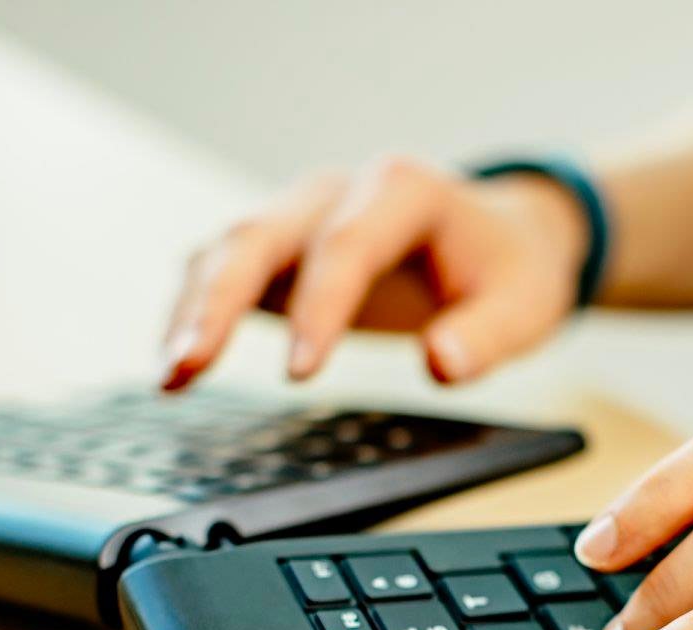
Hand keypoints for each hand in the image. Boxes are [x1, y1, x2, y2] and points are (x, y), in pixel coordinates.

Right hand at [159, 155, 586, 390]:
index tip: (300, 374)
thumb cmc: (507, 270)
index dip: (318, 309)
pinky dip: (194, 313)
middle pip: (261, 235)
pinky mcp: (279, 247)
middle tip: (190, 366)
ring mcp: (300, 215)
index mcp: (403, 190)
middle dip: (219, 300)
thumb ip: (486, 336)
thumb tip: (442, 364)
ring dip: (192, 310)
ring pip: (228, 249)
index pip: (347, 246)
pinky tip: (174, 364)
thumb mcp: (523, 306)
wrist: (498, 239)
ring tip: (169, 376)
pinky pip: (222, 270)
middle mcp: (338, 192)